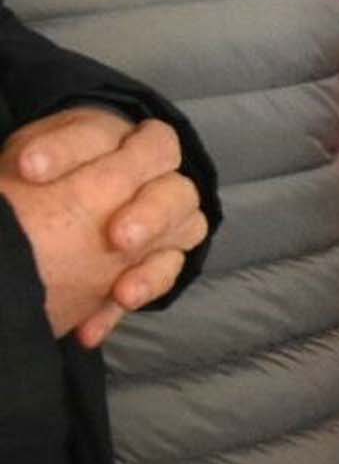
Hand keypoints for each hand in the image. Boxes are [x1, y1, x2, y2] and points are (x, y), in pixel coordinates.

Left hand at [0, 109, 208, 345]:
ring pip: (188, 227)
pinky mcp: (161, 253)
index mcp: (110, 138)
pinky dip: (129, 302)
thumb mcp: (32, 161)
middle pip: (172, 185)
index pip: (99, 135)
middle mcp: (152, 173)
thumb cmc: (44, 177)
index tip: (30, 170)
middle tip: (118, 237)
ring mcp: (165, 214)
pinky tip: (89, 328)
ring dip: (154, 262)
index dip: (67, 150)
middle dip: (149, 213)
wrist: (58, 207)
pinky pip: (163, 276)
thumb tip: (25, 176)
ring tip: (123, 292)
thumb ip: (36, 164)